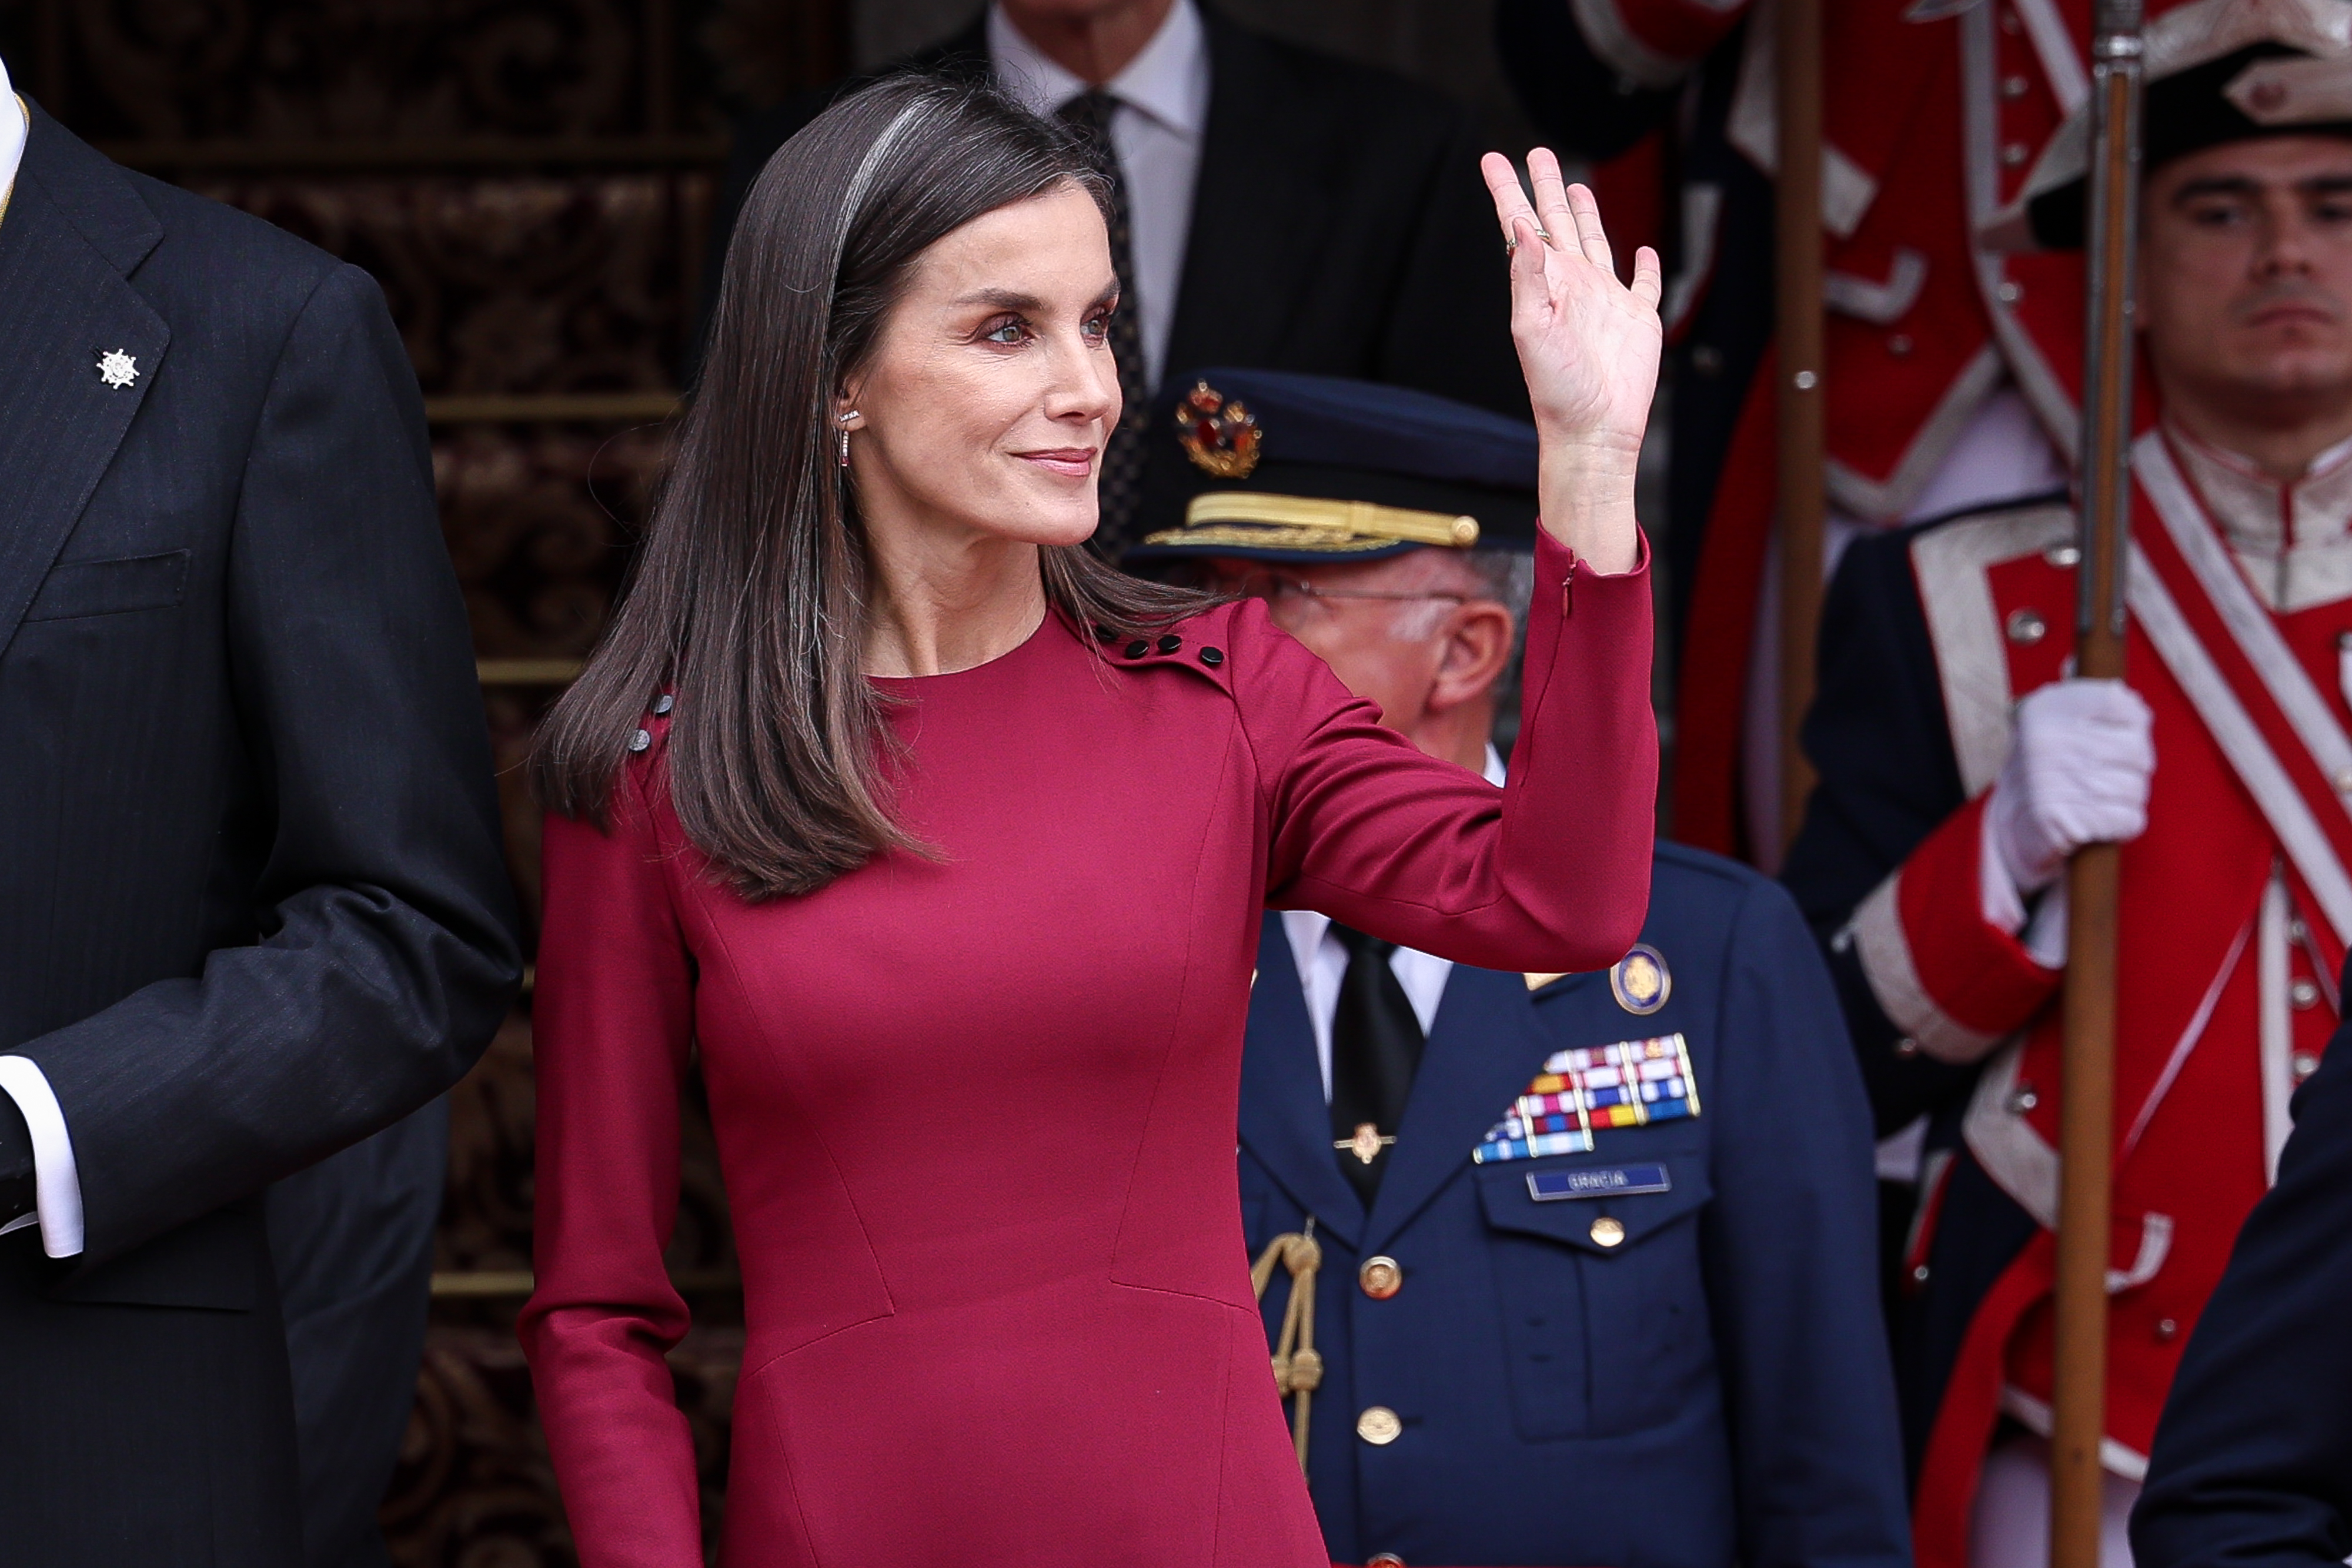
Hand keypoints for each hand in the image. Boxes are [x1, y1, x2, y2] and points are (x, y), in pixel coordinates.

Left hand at [1479, 150, 1661, 572]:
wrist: (1594, 430)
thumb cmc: (1557, 390)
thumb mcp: (1531, 329)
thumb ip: (1527, 276)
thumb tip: (1521, 227)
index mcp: (1543, 283)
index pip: (1522, 226)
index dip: (1508, 191)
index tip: (1493, 159)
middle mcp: (1572, 285)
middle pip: (1559, 222)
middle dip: (1546, 186)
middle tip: (1536, 152)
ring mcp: (1605, 300)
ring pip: (1596, 242)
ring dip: (1586, 212)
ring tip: (1575, 184)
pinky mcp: (1638, 319)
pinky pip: (1643, 285)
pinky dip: (1645, 267)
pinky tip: (1643, 251)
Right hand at [1987, 679, 2154, 894]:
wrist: (2011, 829)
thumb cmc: (2049, 773)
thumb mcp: (2056, 726)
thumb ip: (2091, 703)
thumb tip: (2123, 693)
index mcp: (2045, 709)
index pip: (2120, 702)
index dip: (2133, 724)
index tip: (2120, 735)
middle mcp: (2048, 741)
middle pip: (2137, 751)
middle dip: (2132, 771)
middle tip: (2107, 777)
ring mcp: (2055, 781)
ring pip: (2136, 788)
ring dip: (2126, 800)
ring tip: (2099, 800)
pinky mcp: (2066, 822)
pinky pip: (2129, 819)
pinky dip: (2122, 825)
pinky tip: (2100, 821)